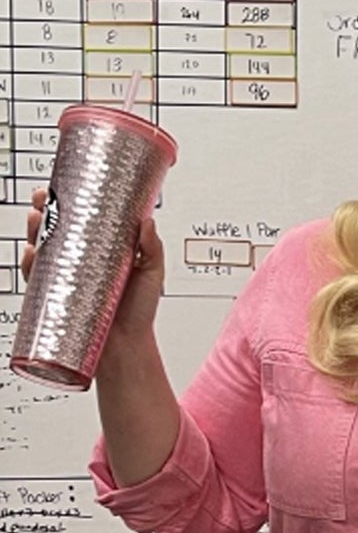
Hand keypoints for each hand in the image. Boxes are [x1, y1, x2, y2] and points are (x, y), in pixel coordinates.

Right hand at [23, 188, 166, 340]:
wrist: (127, 348)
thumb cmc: (140, 311)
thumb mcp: (153, 275)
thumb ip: (152, 250)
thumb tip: (147, 222)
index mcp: (101, 249)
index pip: (80, 218)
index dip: (67, 199)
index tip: (62, 184)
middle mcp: (79, 260)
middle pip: (54, 227)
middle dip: (43, 210)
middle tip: (42, 200)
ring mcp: (64, 276)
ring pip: (40, 246)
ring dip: (32, 230)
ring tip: (37, 220)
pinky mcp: (53, 296)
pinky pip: (34, 276)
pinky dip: (29, 263)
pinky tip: (32, 253)